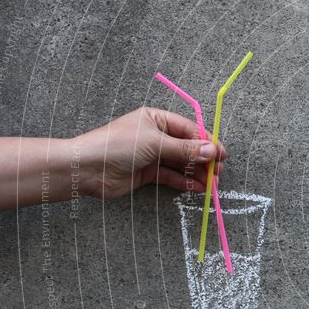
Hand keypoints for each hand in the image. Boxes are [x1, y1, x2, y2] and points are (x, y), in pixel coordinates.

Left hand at [74, 107, 227, 198]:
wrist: (86, 169)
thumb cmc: (117, 146)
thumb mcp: (154, 144)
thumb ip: (184, 149)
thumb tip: (212, 151)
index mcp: (156, 119)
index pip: (189, 130)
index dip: (207, 142)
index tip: (222, 155)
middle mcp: (155, 135)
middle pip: (187, 147)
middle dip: (203, 160)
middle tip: (218, 173)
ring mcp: (151, 155)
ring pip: (180, 164)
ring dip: (196, 174)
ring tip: (211, 184)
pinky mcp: (147, 173)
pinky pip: (171, 176)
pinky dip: (184, 183)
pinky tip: (196, 189)